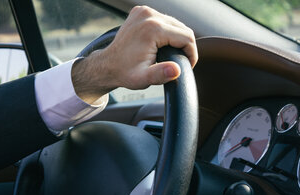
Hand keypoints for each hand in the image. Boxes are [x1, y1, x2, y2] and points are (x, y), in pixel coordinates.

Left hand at [72, 5, 197, 102]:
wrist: (107, 65)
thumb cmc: (125, 73)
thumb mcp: (143, 79)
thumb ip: (161, 74)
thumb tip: (176, 70)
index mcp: (152, 29)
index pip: (186, 37)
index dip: (191, 53)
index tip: (188, 65)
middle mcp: (148, 15)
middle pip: (182, 28)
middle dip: (185, 46)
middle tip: (180, 61)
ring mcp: (144, 11)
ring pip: (174, 23)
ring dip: (177, 38)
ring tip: (171, 54)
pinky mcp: (141, 12)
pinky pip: (163, 20)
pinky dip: (166, 32)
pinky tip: (161, 44)